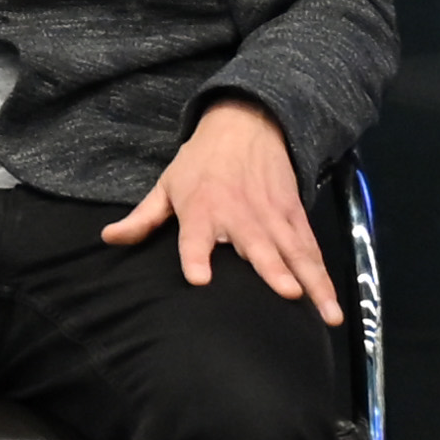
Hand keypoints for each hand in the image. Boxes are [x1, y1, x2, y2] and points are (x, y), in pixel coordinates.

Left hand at [100, 95, 339, 320]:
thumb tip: (108, 238)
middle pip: (258, 246)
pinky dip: (322, 275)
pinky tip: (331, 303)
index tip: (199, 279)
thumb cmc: (200, 163)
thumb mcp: (166, 185)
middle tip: (287, 294)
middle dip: (273, 270)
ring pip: (295, 254)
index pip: (195, 237)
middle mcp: (240, 216)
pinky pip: (310, 249)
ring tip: (327, 315)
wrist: (247, 123)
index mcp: (202, 210)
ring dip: (313, 283)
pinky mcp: (295, 216)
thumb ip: (142, 218)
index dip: (195, 257)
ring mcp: (273, 217)